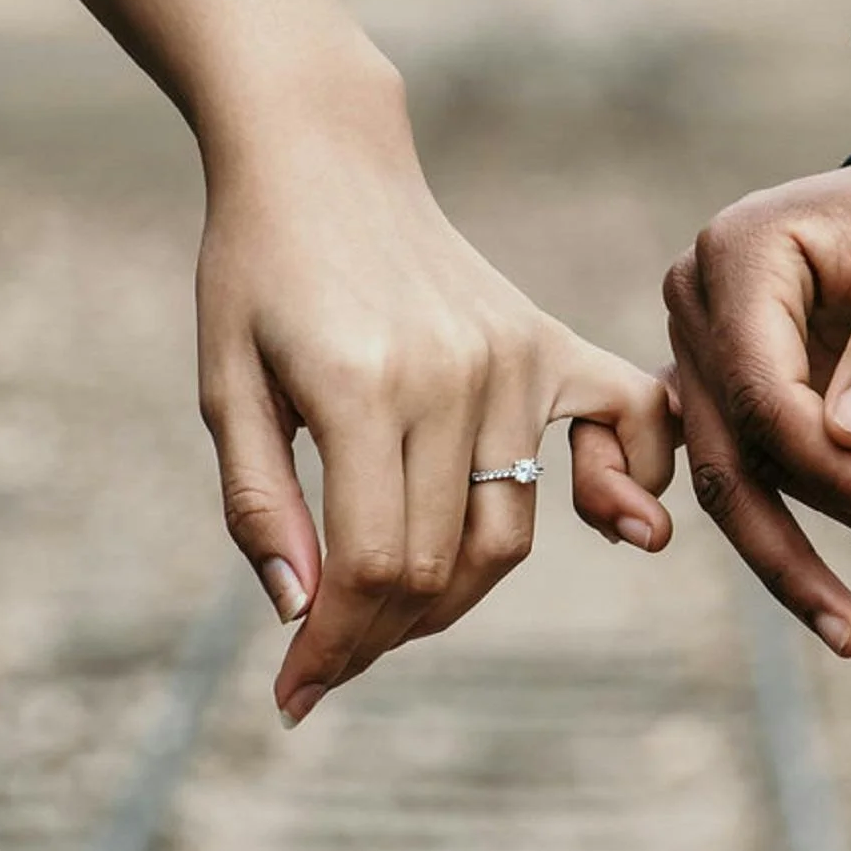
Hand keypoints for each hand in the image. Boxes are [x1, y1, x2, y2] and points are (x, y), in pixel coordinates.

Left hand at [196, 58, 675, 725]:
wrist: (321, 156)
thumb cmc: (255, 271)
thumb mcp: (224, 386)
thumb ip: (260, 504)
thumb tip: (303, 615)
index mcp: (359, 386)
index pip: (371, 566)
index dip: (334, 647)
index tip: (296, 694)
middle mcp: (452, 374)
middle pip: (439, 565)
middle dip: (380, 635)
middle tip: (330, 655)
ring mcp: (512, 356)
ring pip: (509, 531)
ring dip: (453, 595)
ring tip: (392, 607)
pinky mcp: (547, 341)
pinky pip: (625, 426)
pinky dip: (625, 486)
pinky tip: (612, 524)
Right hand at [661, 156, 850, 655]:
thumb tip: (849, 436)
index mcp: (738, 252)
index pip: (763, 391)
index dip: (831, 469)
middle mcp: (698, 300)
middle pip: (731, 450)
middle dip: (798, 544)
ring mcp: (702, 345)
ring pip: (727, 476)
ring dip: (789, 557)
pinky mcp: (727, 383)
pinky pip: (726, 465)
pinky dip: (757, 524)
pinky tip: (788, 591)